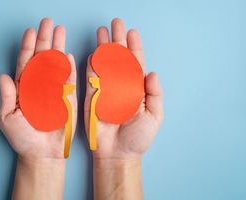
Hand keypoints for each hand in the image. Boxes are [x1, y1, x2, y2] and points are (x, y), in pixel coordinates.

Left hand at [0, 18, 76, 159]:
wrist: (42, 153)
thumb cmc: (23, 138)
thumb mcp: (7, 117)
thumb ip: (6, 97)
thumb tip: (2, 76)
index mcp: (23, 87)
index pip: (25, 62)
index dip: (28, 46)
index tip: (30, 30)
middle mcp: (39, 85)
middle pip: (42, 57)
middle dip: (45, 38)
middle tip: (48, 22)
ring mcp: (54, 90)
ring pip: (56, 64)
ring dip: (58, 47)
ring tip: (61, 31)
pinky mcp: (67, 99)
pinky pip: (69, 80)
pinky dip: (69, 67)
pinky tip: (68, 54)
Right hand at [85, 18, 163, 160]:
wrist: (117, 154)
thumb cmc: (137, 138)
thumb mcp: (154, 116)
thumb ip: (154, 94)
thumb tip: (152, 73)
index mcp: (137, 88)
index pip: (136, 62)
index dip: (134, 47)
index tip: (132, 32)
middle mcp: (121, 85)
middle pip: (119, 58)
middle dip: (118, 39)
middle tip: (116, 23)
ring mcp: (106, 89)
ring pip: (105, 63)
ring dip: (103, 47)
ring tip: (102, 31)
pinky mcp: (92, 97)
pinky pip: (91, 78)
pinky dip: (92, 65)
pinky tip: (93, 52)